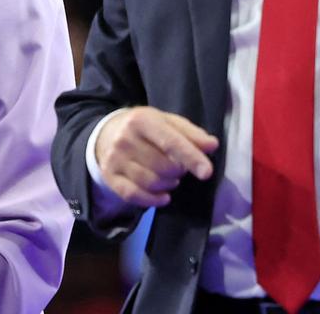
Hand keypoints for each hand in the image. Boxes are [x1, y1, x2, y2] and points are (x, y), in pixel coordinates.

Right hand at [95, 106, 218, 206]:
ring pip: (151, 182)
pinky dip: (153, 200)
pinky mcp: (109, 177)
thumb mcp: (167, 122)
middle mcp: (125, 139)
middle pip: (164, 166)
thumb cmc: (145, 128)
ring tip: (170, 178)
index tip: (207, 172)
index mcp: (142, 120)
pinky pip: (134, 196)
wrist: (106, 132)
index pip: (171, 142)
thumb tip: (212, 145)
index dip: (191, 158)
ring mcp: (115, 159)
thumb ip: (191, 134)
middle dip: (179, 171)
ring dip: (168, 185)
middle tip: (179, 167)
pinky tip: (163, 196)